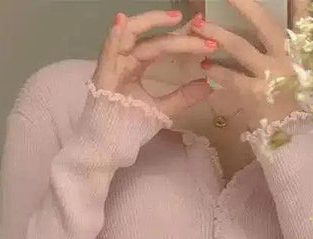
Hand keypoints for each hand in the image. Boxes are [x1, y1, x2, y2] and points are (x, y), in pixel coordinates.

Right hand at [92, 11, 216, 116]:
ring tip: (174, 18)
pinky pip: (107, 51)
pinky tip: (122, 21)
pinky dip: (113, 36)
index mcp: (137, 65)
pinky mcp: (102, 75)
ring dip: (150, 22)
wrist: (109, 147)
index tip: (206, 35)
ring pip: (130, 35)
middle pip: (152, 39)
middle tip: (200, 27)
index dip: (182, 38)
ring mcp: (113, 65)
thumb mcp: (163, 110)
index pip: (161, 45)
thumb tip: (210, 85)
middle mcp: (125, 60)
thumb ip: (183, 97)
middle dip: (177, 33)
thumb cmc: (130, 127)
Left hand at [189, 0, 301, 129]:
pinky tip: (205, 66)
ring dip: (218, 35)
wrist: (295, 133)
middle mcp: (287, 57)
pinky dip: (217, 71)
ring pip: (241, 48)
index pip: (299, 16)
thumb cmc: (296, 97)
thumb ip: (294, 39)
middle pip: (264, 23)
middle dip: (244, 5)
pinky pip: (232, 78)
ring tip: (198, 26)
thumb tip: (291, 7)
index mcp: (300, 48)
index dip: (287, 3)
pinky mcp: (256, 95)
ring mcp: (271, 76)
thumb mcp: (301, 67)